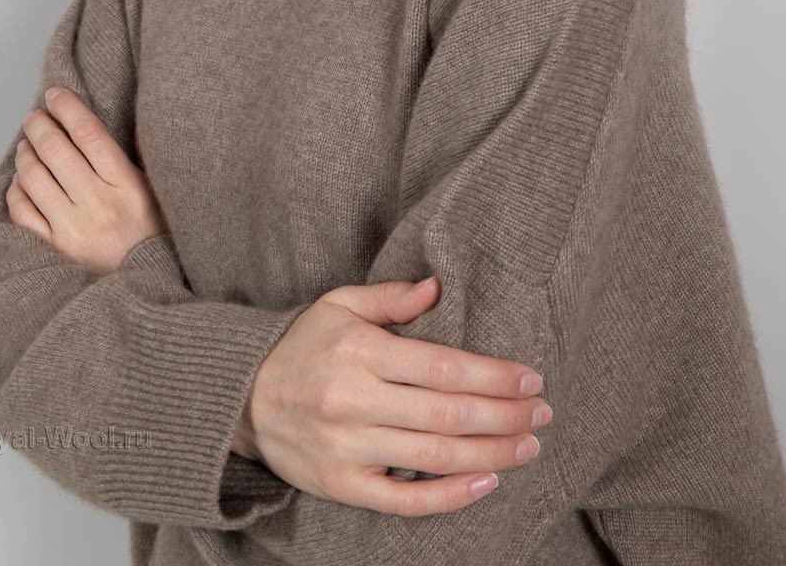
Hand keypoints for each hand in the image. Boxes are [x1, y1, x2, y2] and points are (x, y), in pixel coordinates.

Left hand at [6, 87, 168, 275]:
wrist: (149, 284)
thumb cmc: (153, 233)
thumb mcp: (152, 191)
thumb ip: (124, 161)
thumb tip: (90, 126)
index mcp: (126, 185)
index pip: (89, 134)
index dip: (68, 109)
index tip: (55, 95)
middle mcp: (97, 204)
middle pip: (56, 151)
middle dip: (39, 126)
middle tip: (34, 118)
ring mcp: (73, 229)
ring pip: (34, 179)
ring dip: (25, 155)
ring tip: (26, 146)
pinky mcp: (56, 249)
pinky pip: (23, 212)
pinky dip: (17, 190)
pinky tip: (21, 181)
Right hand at [236, 276, 550, 516]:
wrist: (242, 399)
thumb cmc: (302, 346)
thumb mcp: (339, 305)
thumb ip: (390, 298)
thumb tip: (437, 287)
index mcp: (358, 351)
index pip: (441, 366)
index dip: (493, 375)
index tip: (530, 379)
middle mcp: (354, 400)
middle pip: (447, 413)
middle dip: (504, 415)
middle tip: (543, 414)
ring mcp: (347, 448)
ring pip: (434, 456)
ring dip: (491, 454)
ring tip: (528, 447)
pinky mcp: (342, 485)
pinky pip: (404, 499)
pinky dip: (449, 496)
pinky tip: (485, 483)